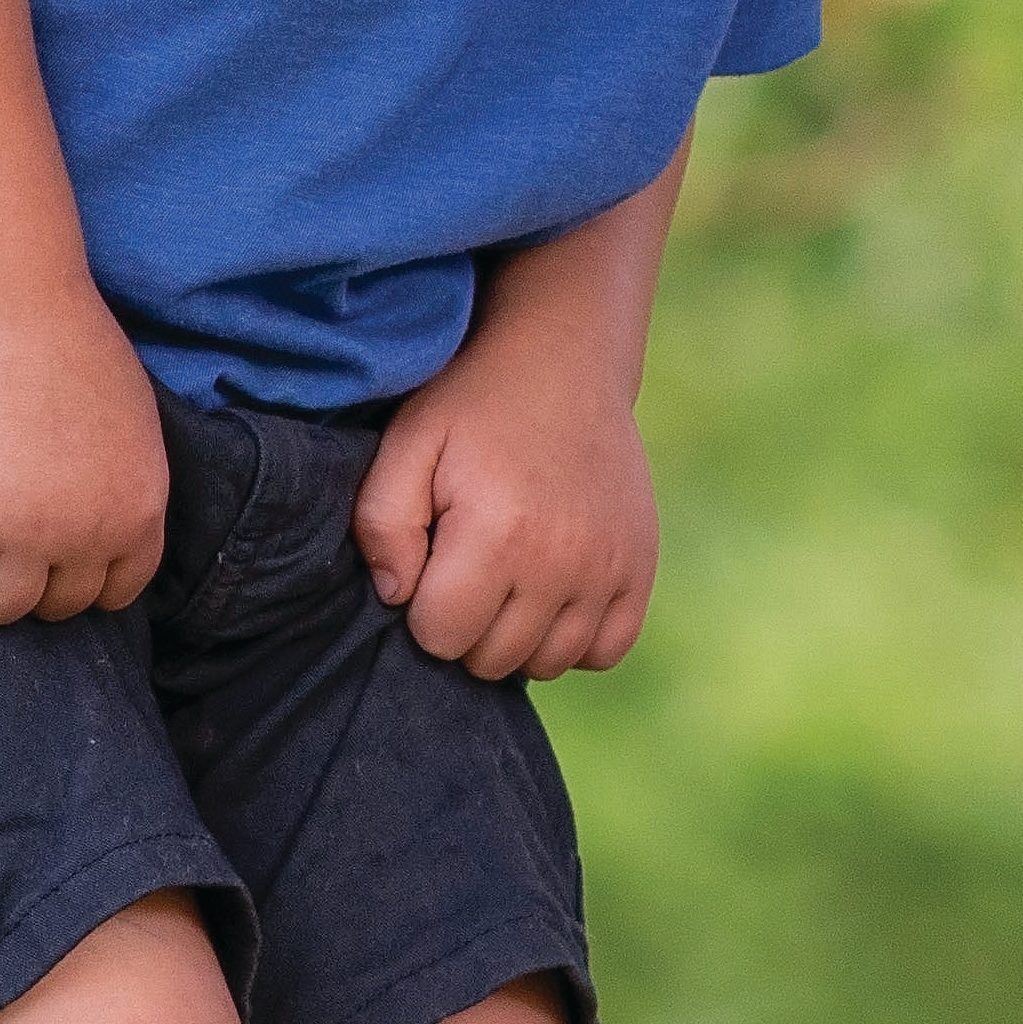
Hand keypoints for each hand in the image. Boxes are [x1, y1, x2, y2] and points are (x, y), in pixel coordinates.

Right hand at [0, 287, 168, 621]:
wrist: (8, 306)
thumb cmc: (66, 345)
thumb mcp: (127, 427)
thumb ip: (111, 484)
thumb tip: (86, 516)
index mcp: (139, 509)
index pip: (118, 589)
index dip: (78, 579)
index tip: (48, 561)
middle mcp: (91, 533)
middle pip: (56, 606)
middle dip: (25, 580)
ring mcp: (26, 534)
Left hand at [354, 339, 657, 679]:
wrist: (565, 360)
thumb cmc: (474, 405)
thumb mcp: (406, 445)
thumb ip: (381, 525)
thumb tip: (397, 598)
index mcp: (498, 536)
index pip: (440, 637)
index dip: (421, 608)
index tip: (432, 562)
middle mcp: (563, 562)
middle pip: (493, 660)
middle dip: (465, 626)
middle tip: (466, 568)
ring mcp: (610, 568)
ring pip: (548, 663)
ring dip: (517, 636)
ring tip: (507, 581)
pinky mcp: (641, 567)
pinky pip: (607, 650)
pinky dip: (576, 639)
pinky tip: (553, 598)